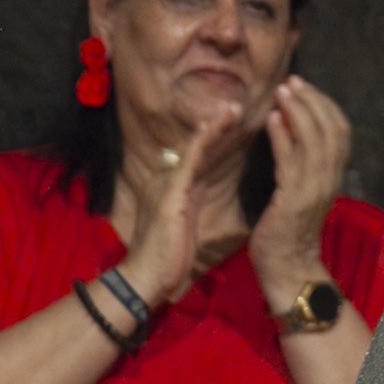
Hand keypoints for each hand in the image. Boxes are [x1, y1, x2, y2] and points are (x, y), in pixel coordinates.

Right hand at [116, 97, 263, 307]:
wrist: (146, 279)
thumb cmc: (167, 259)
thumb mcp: (183, 226)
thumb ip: (189, 205)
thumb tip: (197, 193)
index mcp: (175, 188)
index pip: (200, 158)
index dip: (218, 140)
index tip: (237, 123)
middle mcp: (168, 179)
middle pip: (198, 148)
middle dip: (218, 126)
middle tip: (237, 104)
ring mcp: (167, 184)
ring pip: (195, 148)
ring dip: (214, 126)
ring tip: (232, 107)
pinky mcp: (170, 193)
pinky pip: (189, 161)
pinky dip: (203, 142)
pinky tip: (214, 126)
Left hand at [247, 76, 355, 301]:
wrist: (289, 269)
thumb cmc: (289, 232)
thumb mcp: (303, 192)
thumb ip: (304, 166)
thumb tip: (296, 135)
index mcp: (334, 176)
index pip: (340, 130)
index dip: (324, 104)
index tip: (304, 86)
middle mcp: (330, 179)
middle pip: (331, 129)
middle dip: (312, 100)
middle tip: (292, 81)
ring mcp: (314, 189)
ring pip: (314, 140)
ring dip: (298, 111)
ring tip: (282, 92)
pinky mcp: (294, 199)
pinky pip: (291, 160)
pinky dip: (283, 135)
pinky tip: (272, 120)